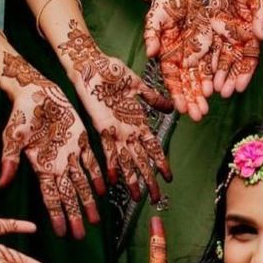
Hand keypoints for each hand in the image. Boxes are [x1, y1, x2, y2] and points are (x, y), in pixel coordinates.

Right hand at [0, 53, 104, 239]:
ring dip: (88, 202)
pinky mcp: (82, 141)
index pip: (51, 197)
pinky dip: (98, 176)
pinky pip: (92, 163)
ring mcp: (70, 155)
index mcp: (41, 167)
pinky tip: (103, 191)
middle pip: (68, 197)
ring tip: (95, 221)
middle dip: (74, 216)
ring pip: (82, 184)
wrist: (35, 91)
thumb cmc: (20, 113)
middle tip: (81, 236)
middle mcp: (57, 166)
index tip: (61, 233)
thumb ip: (10, 160)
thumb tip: (2, 184)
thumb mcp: (12, 136)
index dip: (57, 216)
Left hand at [60, 21, 172, 201]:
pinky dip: (111, 165)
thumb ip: (153, 98)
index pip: (153, 148)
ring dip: (131, 180)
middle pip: (142, 161)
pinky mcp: (102, 127)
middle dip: (149, 180)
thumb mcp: (137, 85)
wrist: (90, 64)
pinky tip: (113, 180)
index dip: (161, 163)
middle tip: (155, 199)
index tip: (168, 178)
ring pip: (126, 161)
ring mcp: (115, 131)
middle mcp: (128, 131)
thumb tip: (172, 107)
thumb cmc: (112, 71)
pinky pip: (108, 150)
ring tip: (136, 197)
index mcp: (138, 122)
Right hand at [145, 0, 212, 120]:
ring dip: (202, 96)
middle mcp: (181, 61)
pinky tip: (216, 92)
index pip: (172, 80)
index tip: (181, 108)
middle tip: (198, 116)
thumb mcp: (155, 18)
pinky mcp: (207, 49)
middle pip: (187, 85)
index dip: (177, 94)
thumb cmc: (164, 6)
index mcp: (168, 57)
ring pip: (199, 80)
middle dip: (192, 101)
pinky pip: (211, 67)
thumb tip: (150, 52)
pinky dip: (213, 79)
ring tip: (205, 110)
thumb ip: (152, 34)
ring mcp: (195, 57)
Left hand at [209, 0, 262, 98]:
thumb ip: (260, 15)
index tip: (240, 87)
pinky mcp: (215, 31)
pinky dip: (208, 62)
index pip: (250, 59)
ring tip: (213, 90)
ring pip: (223, 60)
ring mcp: (227, 36)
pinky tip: (204, 74)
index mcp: (252, 34)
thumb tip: (260, 35)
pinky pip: (211, 49)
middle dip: (230, 79)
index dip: (245, 74)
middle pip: (235, 64)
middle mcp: (240, 39)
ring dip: (219, 76)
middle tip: (224, 94)